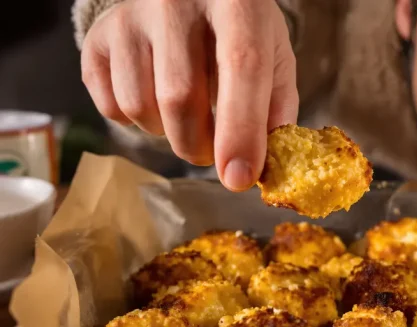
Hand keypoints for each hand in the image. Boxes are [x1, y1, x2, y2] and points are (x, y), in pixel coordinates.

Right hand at [80, 0, 297, 190]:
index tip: (238, 178)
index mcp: (237, 2)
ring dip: (167, 135)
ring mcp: (132, 16)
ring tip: (187, 116)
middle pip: (180, 97)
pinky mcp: (98, 36)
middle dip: (199, 146)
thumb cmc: (240, 33)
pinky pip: (111, 106)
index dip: (240, 129)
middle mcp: (177, 0)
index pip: (241, 67)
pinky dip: (136, 122)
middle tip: (213, 152)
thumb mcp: (274, 58)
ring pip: (140, 106)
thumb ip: (276, 109)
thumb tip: (263, 169)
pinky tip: (156, 100)